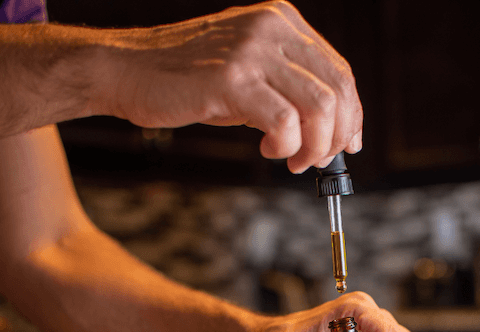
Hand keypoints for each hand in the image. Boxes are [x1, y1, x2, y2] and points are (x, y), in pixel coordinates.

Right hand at [103, 1, 362, 172]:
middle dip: (335, 137)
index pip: (340, 72)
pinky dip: (287, 146)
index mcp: (283, 21)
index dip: (351, 115)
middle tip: (316, 162)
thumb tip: (329, 131)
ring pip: (319, 107)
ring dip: (314, 147)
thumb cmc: (188, 79)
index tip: (348, 145)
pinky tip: (268, 151)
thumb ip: (288, 89)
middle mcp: (273, 28)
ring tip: (292, 161)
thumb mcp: (249, 74)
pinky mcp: (232, 78)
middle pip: (337, 90)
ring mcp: (252, 50)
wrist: (127, 71)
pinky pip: (285, 121)